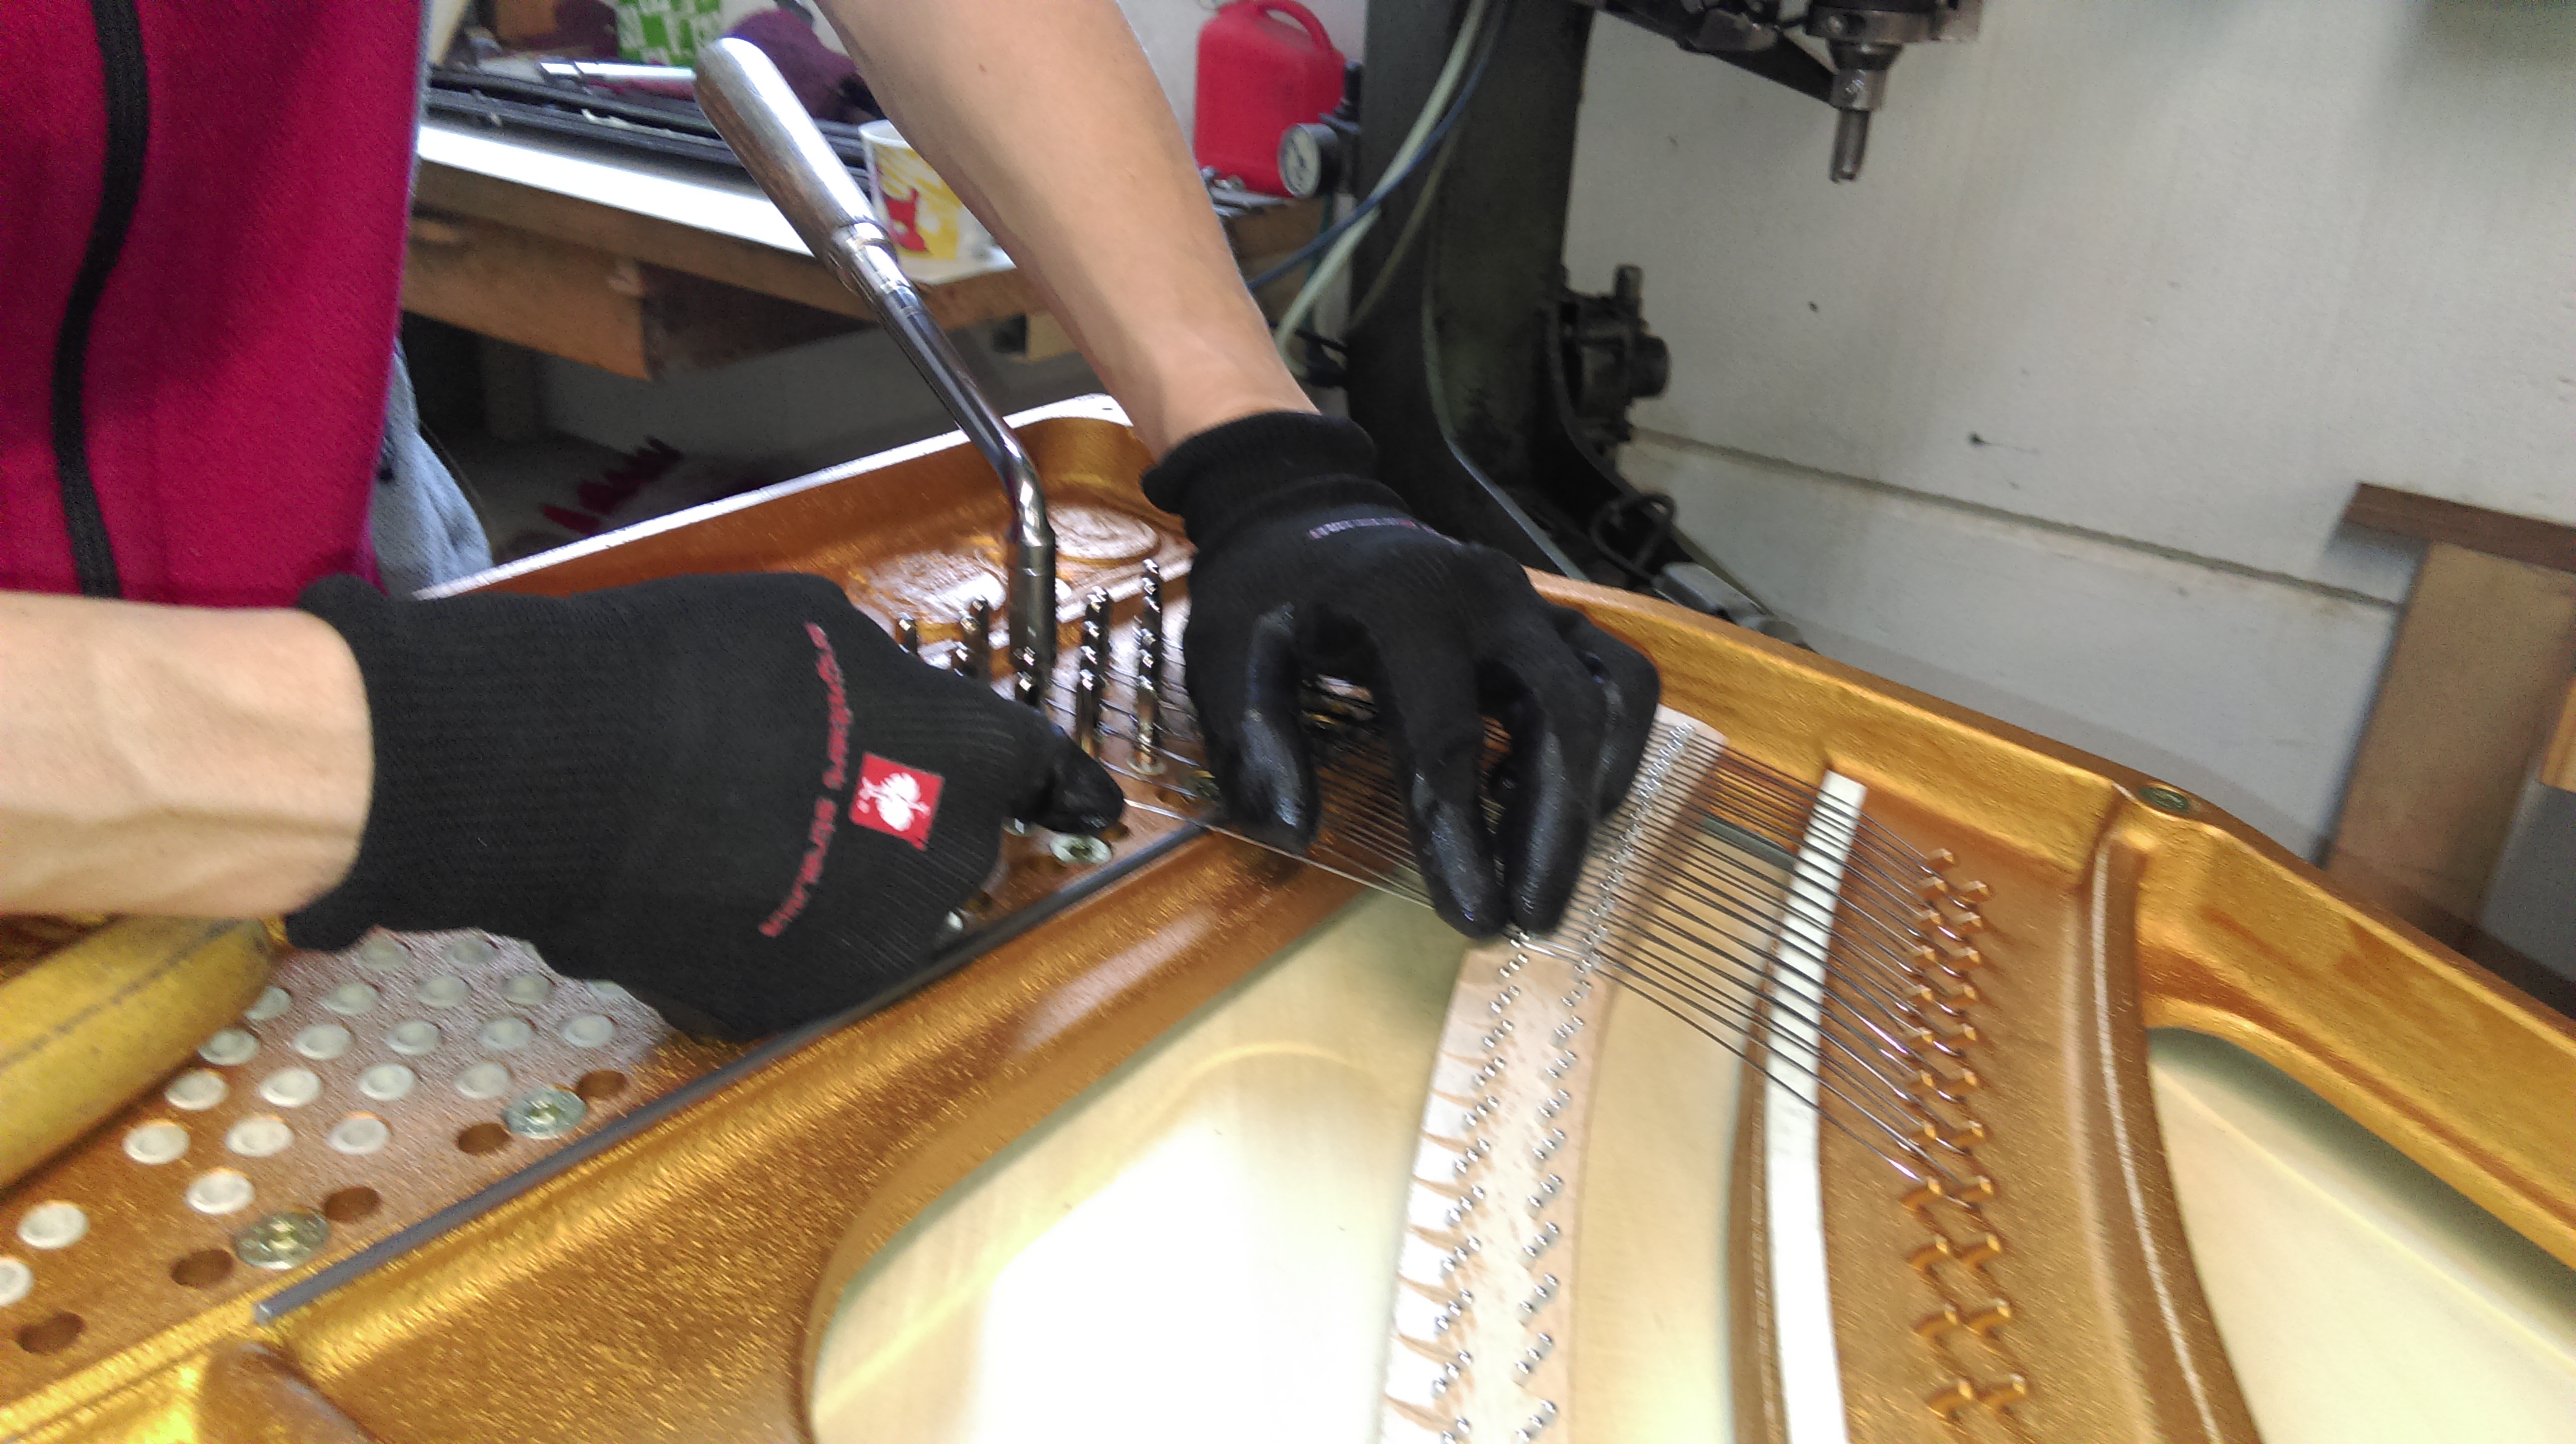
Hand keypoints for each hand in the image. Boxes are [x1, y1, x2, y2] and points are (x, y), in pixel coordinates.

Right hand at [285, 573, 1122, 1037]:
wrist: (560, 770)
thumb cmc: (685, 667)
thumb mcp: (814, 629)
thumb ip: (886, 686)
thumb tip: (893, 713)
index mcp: (966, 759)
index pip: (1041, 773)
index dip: (1058, 783)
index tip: (1085, 803)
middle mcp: (939, 868)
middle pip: (947, 845)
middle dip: (904, 818)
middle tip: (805, 780)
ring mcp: (862, 948)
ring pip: (873, 912)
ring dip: (833, 881)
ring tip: (730, 831)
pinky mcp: (780, 1003)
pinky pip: (795, 959)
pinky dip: (764, 930)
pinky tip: (693, 884)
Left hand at [1144, 413, 1660, 937]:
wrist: (1309, 518)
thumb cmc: (1270, 597)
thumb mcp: (1229, 657)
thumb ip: (1256, 737)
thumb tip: (1293, 833)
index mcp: (1407, 603)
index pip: (1449, 732)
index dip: (1463, 833)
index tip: (1473, 917)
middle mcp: (1492, 593)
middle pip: (1560, 716)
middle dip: (1554, 831)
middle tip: (1534, 919)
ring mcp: (1537, 598)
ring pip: (1611, 696)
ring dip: (1592, 793)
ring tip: (1550, 869)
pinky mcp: (1560, 616)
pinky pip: (1621, 680)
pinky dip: (1607, 745)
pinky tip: (1543, 792)